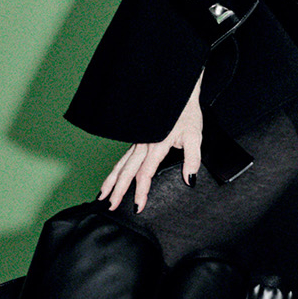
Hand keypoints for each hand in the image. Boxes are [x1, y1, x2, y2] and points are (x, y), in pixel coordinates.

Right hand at [98, 74, 203, 212]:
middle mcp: (143, 144)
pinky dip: (115, 169)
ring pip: (120, 164)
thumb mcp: (195, 136)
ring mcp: (138, 141)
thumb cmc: (187, 113)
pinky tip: (112, 176)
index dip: (140, 192)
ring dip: (111, 181)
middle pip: (126, 172)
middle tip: (110, 206)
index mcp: (156, 146)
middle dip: (117, 190)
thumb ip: (192, 159)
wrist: (177, 91)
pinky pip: (123, 157)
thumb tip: (190, 179)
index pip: (145, 174)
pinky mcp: (138, 138)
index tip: (137, 207)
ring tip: (102, 195)